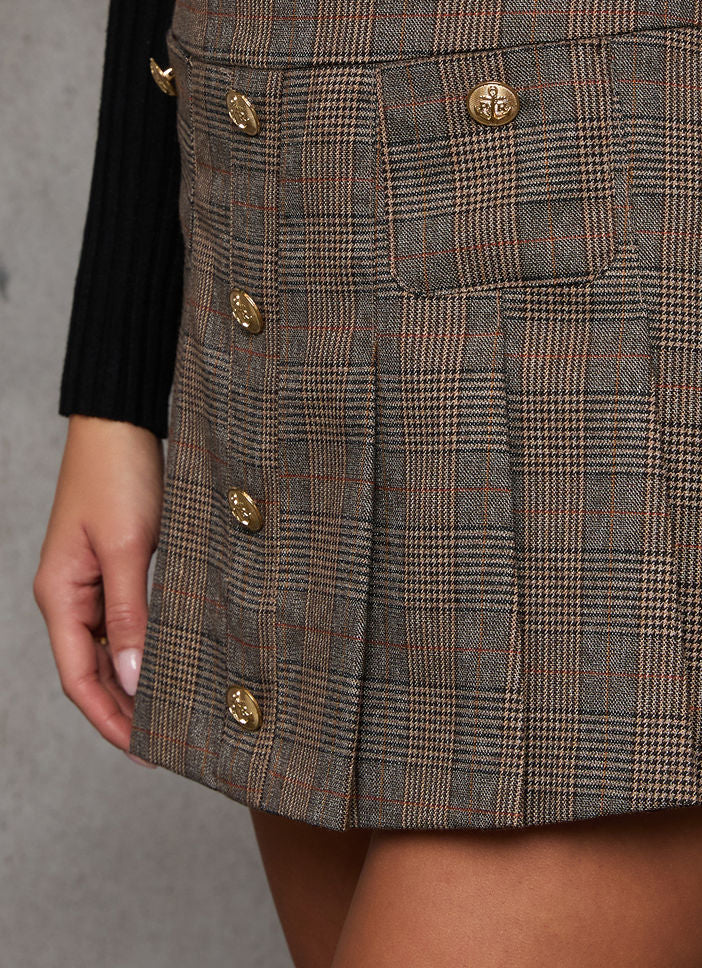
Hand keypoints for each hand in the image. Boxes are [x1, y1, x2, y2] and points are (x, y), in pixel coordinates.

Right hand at [34, 414, 163, 764]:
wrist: (122, 422)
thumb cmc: (120, 475)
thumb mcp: (130, 546)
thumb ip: (131, 613)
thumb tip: (133, 678)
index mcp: (60, 595)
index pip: (78, 678)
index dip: (109, 718)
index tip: (144, 751)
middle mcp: (69, 594)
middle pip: (91, 670)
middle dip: (123, 710)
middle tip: (164, 745)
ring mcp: (90, 580)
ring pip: (109, 648)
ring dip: (134, 681)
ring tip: (170, 714)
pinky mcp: (115, 564)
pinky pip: (124, 619)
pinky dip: (143, 645)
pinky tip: (169, 661)